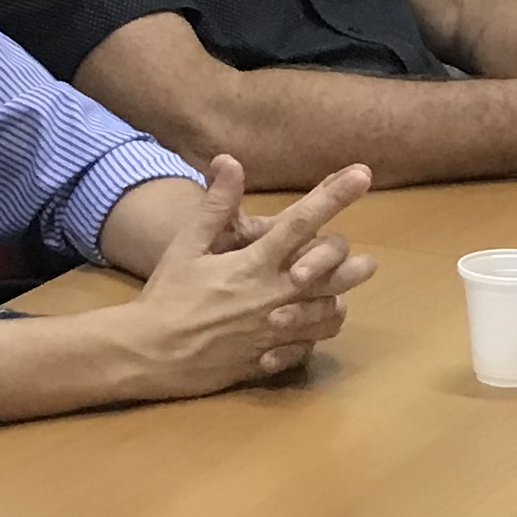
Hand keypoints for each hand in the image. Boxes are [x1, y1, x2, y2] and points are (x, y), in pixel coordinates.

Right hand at [120, 158, 377, 392]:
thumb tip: (230, 161)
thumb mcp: (186, 246)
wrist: (149, 354)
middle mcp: (273, 296)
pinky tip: (312, 324)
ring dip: (339, 299)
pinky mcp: (271, 356)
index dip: (335, 195)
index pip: (303, 222)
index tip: (362, 174)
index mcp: (253, 264)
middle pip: (333, 275)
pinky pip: (311, 345)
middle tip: (367, 260)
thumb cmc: (167, 295)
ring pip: (330, 313)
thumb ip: (215, 206)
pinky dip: (317, 333)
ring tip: (340, 293)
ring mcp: (276, 330)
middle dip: (354, 265)